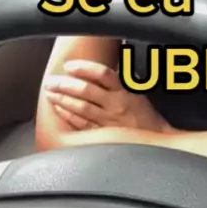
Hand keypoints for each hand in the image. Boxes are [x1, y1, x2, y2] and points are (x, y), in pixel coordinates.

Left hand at [43, 59, 172, 133]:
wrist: (156, 142)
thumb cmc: (147, 117)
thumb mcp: (137, 93)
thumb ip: (118, 83)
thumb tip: (98, 72)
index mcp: (124, 92)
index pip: (103, 74)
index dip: (84, 68)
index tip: (69, 65)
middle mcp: (115, 105)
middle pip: (86, 91)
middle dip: (65, 84)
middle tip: (51, 80)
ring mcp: (107, 121)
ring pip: (81, 107)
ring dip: (62, 99)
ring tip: (50, 92)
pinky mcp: (102, 134)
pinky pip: (82, 124)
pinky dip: (68, 115)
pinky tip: (59, 108)